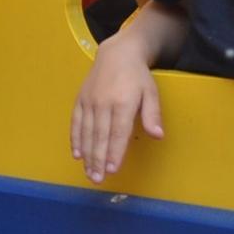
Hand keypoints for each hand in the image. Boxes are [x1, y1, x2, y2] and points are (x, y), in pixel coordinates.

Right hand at [69, 36, 162, 183]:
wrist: (116, 54)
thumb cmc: (137, 76)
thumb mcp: (151, 92)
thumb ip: (152, 114)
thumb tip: (157, 135)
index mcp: (123, 102)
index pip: (118, 132)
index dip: (114, 152)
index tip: (112, 169)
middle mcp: (103, 103)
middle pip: (100, 136)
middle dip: (98, 159)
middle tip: (97, 179)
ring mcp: (89, 101)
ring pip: (86, 132)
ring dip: (87, 154)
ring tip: (89, 173)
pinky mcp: (80, 100)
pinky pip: (76, 122)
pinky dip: (75, 139)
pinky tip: (77, 154)